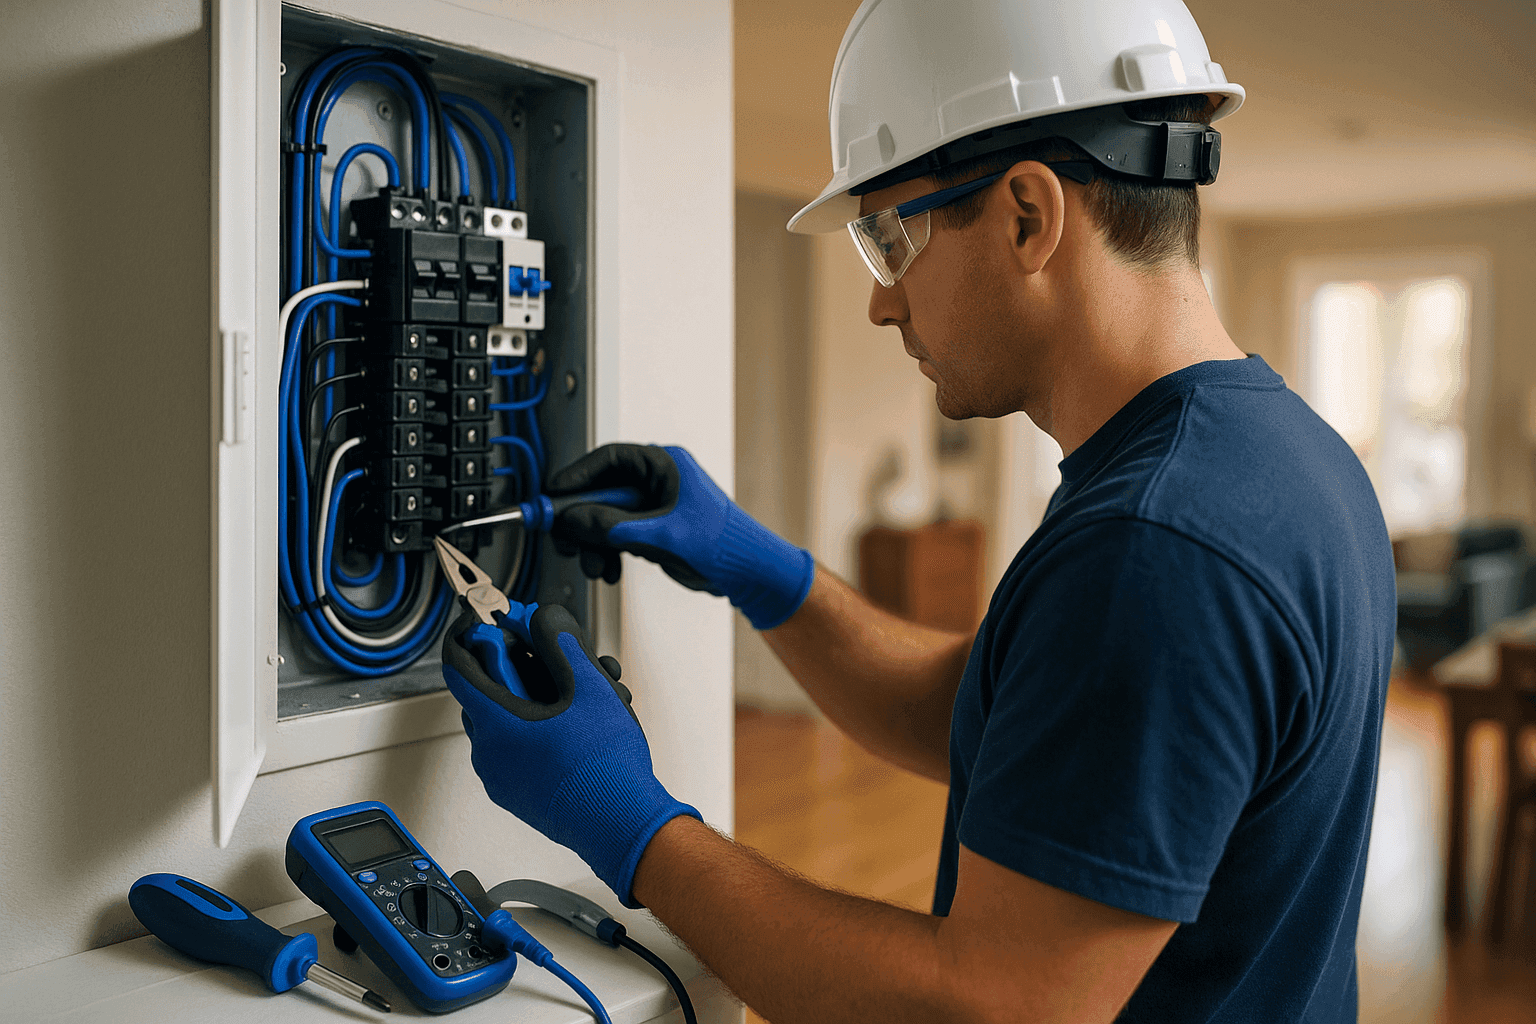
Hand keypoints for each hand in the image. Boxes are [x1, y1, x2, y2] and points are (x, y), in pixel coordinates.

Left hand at [440, 604, 699, 907]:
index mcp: (496, 723)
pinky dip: (536, 727)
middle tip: (547, 651)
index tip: (483, 619)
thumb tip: (542, 619)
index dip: (468, 634)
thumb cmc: (605, 766)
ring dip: (533, 697)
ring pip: (504, 720)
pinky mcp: (517, 793)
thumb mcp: (590, 686)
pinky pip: (514, 749)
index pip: (458, 666)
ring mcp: (501, 778)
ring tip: (580, 691)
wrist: (622, 822)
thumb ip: (562, 642)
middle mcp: (489, 753)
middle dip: (516, 664)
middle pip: (485, 691)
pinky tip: (575, 722)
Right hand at [547, 443, 815, 629]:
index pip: (608, 459)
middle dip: (581, 519)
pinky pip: (618, 534)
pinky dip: (609, 552)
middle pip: (602, 490)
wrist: (748, 572)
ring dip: (594, 543)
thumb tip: (571, 520)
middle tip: (564, 539)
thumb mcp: (660, 536)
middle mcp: (657, 480)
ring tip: (595, 566)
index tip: (552, 496)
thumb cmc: (721, 543)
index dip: (575, 477)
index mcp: (664, 464)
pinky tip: (610, 570)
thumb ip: (613, 527)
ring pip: (607, 517)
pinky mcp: (654, 528)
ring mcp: (655, 505)